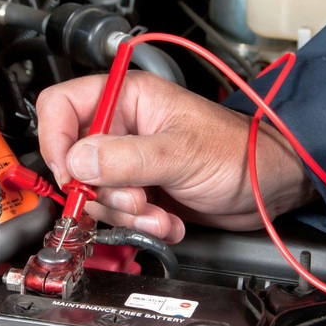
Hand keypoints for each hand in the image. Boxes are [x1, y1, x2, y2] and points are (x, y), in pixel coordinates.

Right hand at [36, 72, 316, 242]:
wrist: (270, 188)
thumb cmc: (240, 152)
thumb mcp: (180, 153)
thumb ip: (125, 159)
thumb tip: (76, 163)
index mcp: (128, 99)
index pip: (61, 106)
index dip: (55, 139)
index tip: (69, 173)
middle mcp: (123, 128)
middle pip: (74, 160)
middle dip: (103, 192)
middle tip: (134, 200)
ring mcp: (130, 162)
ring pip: (95, 195)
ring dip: (126, 215)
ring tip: (159, 215)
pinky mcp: (141, 192)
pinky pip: (118, 215)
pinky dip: (141, 226)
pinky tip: (168, 222)